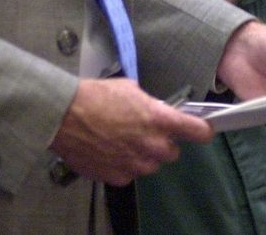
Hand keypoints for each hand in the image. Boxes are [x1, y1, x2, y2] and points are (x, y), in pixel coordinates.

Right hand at [49, 78, 212, 185]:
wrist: (63, 116)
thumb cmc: (94, 96)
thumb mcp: (128, 88)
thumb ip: (149, 103)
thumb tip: (154, 109)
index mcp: (159, 120)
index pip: (197, 131)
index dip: (201, 130)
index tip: (201, 129)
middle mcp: (152, 145)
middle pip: (173, 152)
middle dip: (162, 142)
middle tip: (144, 130)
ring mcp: (136, 164)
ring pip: (151, 165)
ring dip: (143, 155)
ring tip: (122, 140)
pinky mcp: (118, 177)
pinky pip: (130, 173)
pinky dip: (123, 164)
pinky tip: (108, 149)